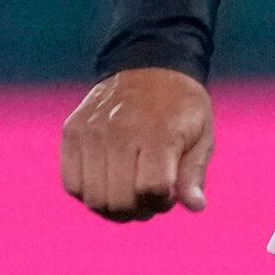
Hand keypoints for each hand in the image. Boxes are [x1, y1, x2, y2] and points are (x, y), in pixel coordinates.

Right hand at [63, 65, 215, 219]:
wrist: (149, 64)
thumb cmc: (181, 108)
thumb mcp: (201, 136)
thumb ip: (194, 173)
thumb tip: (195, 206)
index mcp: (159, 134)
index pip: (152, 190)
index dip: (162, 201)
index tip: (169, 191)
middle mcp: (121, 131)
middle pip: (120, 201)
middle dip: (138, 211)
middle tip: (148, 198)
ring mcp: (92, 131)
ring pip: (94, 199)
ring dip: (113, 207)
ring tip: (128, 191)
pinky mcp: (73, 131)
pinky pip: (72, 185)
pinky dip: (89, 193)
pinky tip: (106, 181)